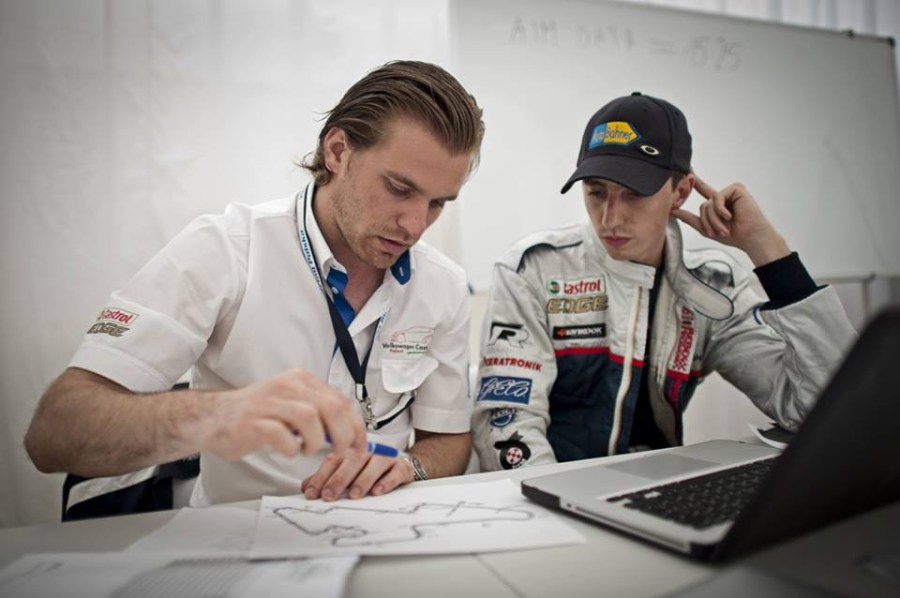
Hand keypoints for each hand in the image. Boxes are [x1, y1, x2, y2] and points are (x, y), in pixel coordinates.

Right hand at [199, 369, 367, 460]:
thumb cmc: (256, 415)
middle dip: (343, 436)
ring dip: (316, 441)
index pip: (341, 400)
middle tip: (340, 453)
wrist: (212, 417)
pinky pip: (283, 436)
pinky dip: (290, 448)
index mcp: (300, 380)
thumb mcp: (291, 404)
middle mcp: (287, 386)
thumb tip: (350, 434)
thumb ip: (318, 413)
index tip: (361, 446)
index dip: (356, 426)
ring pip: (311, 418)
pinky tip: (286, 450)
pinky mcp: (253, 422)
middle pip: (331, 407)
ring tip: (306, 449)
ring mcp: (269, 402)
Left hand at [301, 452, 415, 500]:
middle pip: (352, 462)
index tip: (312, 493)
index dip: (321, 476)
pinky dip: (387, 481)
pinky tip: (378, 491)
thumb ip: (327, 479)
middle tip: (329, 495)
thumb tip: (306, 487)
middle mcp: (367, 454)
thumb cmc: (371, 473)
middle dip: (339, 479)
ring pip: (374, 465)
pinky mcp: (402, 467)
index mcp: (351, 454)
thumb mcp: (348, 475)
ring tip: (354, 494)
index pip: (333, 461)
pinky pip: (395, 472)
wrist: (402, 468)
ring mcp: (385, 459)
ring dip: (362, 480)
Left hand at [673, 173, 789, 265]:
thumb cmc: (733, 235)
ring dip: (714, 219)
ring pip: (709, 203)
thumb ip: (690, 218)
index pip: (703, 190)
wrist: (750, 237)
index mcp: (719, 204)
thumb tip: (672, 211)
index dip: (694, 180)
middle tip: (716, 232)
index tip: (686, 169)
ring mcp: (731, 191)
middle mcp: (724, 196)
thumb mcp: (706, 228)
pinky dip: (720, 210)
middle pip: (703, 206)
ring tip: (724, 228)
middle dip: (708, 221)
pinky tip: (729, 216)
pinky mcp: (736, 188)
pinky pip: (717, 198)